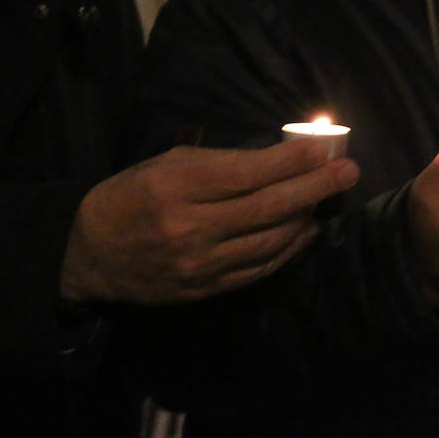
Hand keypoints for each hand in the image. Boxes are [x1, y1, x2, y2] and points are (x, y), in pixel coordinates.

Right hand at [60, 139, 358, 304]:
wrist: (90, 254)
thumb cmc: (134, 194)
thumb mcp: (169, 164)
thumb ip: (222, 163)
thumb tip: (281, 158)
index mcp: (177, 187)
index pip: (247, 174)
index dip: (291, 161)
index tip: (324, 147)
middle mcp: (190, 228)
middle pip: (268, 208)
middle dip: (314, 187)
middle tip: (348, 171)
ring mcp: (200, 264)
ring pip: (270, 242)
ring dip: (305, 217)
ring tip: (326, 197)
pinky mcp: (205, 290)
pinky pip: (259, 270)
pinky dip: (287, 249)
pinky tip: (304, 230)